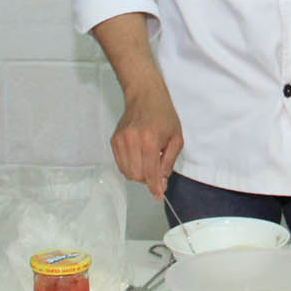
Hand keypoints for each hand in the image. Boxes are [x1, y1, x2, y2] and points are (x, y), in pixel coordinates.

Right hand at [110, 83, 183, 199]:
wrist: (145, 96)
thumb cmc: (163, 114)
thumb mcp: (176, 138)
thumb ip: (169, 162)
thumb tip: (162, 181)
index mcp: (149, 140)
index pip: (150, 173)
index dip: (155, 187)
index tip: (158, 195)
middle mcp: (132, 141)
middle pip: (137, 176)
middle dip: (148, 179)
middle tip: (157, 170)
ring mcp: (120, 140)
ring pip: (127, 172)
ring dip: (139, 173)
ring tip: (148, 160)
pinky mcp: (114, 140)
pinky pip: (120, 164)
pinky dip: (130, 166)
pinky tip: (139, 156)